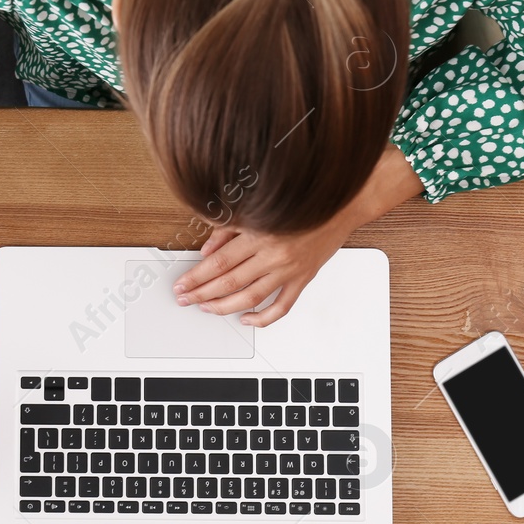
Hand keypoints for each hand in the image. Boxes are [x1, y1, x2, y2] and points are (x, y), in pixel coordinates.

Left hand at [171, 146, 423, 326]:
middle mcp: (274, 254)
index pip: (219, 263)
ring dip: (225, 307)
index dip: (196, 277)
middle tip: (186, 300)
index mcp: (260, 233)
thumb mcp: (260, 210)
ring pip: (251, 297)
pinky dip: (263, 318)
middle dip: (203, 294)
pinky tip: (247, 320)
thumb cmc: (301, 204)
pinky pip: (282, 306)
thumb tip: (207, 251)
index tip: (182, 285)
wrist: (341, 205)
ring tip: (207, 309)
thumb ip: (230, 229)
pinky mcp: (303, 278)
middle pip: (230, 282)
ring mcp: (289, 269)